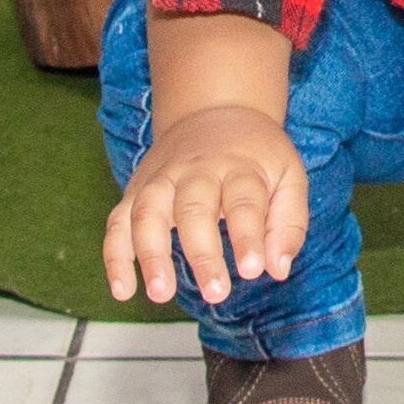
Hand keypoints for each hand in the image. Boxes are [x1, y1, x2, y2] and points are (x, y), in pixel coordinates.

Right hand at [102, 105, 308, 304]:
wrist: (214, 110)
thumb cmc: (256, 155)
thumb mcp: (289, 176)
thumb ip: (287, 224)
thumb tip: (277, 269)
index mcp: (239, 166)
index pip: (243, 201)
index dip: (248, 236)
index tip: (252, 269)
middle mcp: (196, 170)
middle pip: (194, 208)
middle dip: (202, 253)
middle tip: (215, 293)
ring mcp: (162, 179)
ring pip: (149, 212)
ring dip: (151, 253)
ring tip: (161, 293)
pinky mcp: (137, 190)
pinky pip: (118, 221)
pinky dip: (115, 256)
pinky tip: (122, 290)